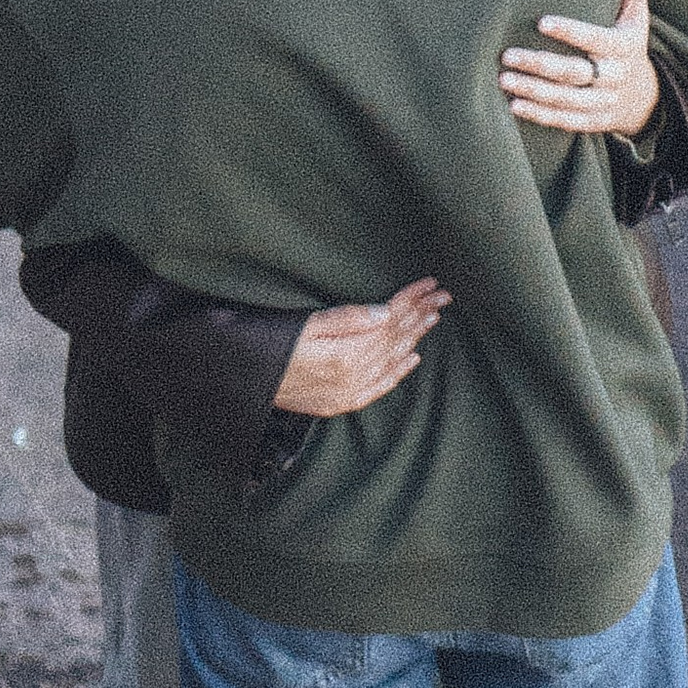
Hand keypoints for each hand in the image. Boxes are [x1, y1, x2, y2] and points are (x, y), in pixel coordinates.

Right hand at [273, 277, 447, 415]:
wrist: (244, 387)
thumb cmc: (266, 348)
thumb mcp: (302, 325)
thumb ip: (346, 319)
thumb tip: (385, 311)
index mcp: (345, 354)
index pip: (388, 320)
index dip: (410, 300)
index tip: (430, 284)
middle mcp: (352, 376)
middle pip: (394, 338)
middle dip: (420, 314)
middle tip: (443, 296)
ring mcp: (348, 392)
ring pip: (391, 359)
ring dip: (415, 337)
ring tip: (434, 316)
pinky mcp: (341, 403)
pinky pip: (379, 387)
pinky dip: (398, 372)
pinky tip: (413, 358)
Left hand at [500, 0, 662, 139]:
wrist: (645, 97)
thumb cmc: (629, 46)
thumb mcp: (637, 18)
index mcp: (623, 47)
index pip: (596, 39)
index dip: (571, 32)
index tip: (541, 22)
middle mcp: (614, 77)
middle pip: (575, 73)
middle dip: (540, 65)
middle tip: (507, 55)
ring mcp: (604, 103)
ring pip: (566, 99)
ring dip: (534, 91)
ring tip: (504, 79)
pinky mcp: (592, 122)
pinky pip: (564, 120)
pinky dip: (539, 114)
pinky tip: (514, 105)